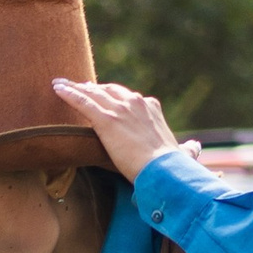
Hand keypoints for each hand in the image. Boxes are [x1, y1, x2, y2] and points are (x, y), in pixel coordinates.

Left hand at [50, 76, 181, 180]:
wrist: (163, 169)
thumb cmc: (172, 165)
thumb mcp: (182, 153)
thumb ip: (187, 149)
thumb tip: (195, 147)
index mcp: (151, 107)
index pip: (128, 97)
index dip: (113, 97)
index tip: (103, 96)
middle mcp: (135, 102)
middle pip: (108, 90)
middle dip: (93, 89)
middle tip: (79, 87)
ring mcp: (120, 109)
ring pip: (93, 93)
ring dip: (75, 88)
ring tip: (61, 84)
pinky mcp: (106, 120)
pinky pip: (83, 102)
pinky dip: (68, 94)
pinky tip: (57, 89)